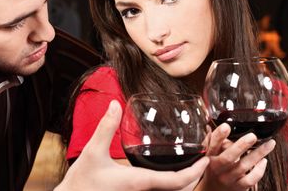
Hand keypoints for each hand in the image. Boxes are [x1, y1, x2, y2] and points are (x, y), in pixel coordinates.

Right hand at [55, 100, 208, 190]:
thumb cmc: (81, 183)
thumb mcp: (93, 151)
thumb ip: (106, 127)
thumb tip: (115, 104)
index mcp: (139, 182)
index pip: (177, 181)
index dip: (196, 172)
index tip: (206, 160)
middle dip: (195, 178)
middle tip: (202, 160)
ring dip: (183, 184)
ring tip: (190, 167)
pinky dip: (170, 187)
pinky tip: (167, 177)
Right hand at [200, 123, 275, 190]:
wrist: (212, 190)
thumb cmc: (212, 168)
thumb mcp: (208, 154)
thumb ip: (214, 141)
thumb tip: (223, 125)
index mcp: (209, 156)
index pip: (212, 145)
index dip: (219, 136)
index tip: (226, 126)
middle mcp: (218, 168)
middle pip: (229, 157)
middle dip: (241, 146)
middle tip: (252, 136)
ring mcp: (228, 178)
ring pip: (244, 166)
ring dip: (258, 154)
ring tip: (269, 144)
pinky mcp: (239, 186)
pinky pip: (251, 179)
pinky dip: (259, 169)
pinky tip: (264, 161)